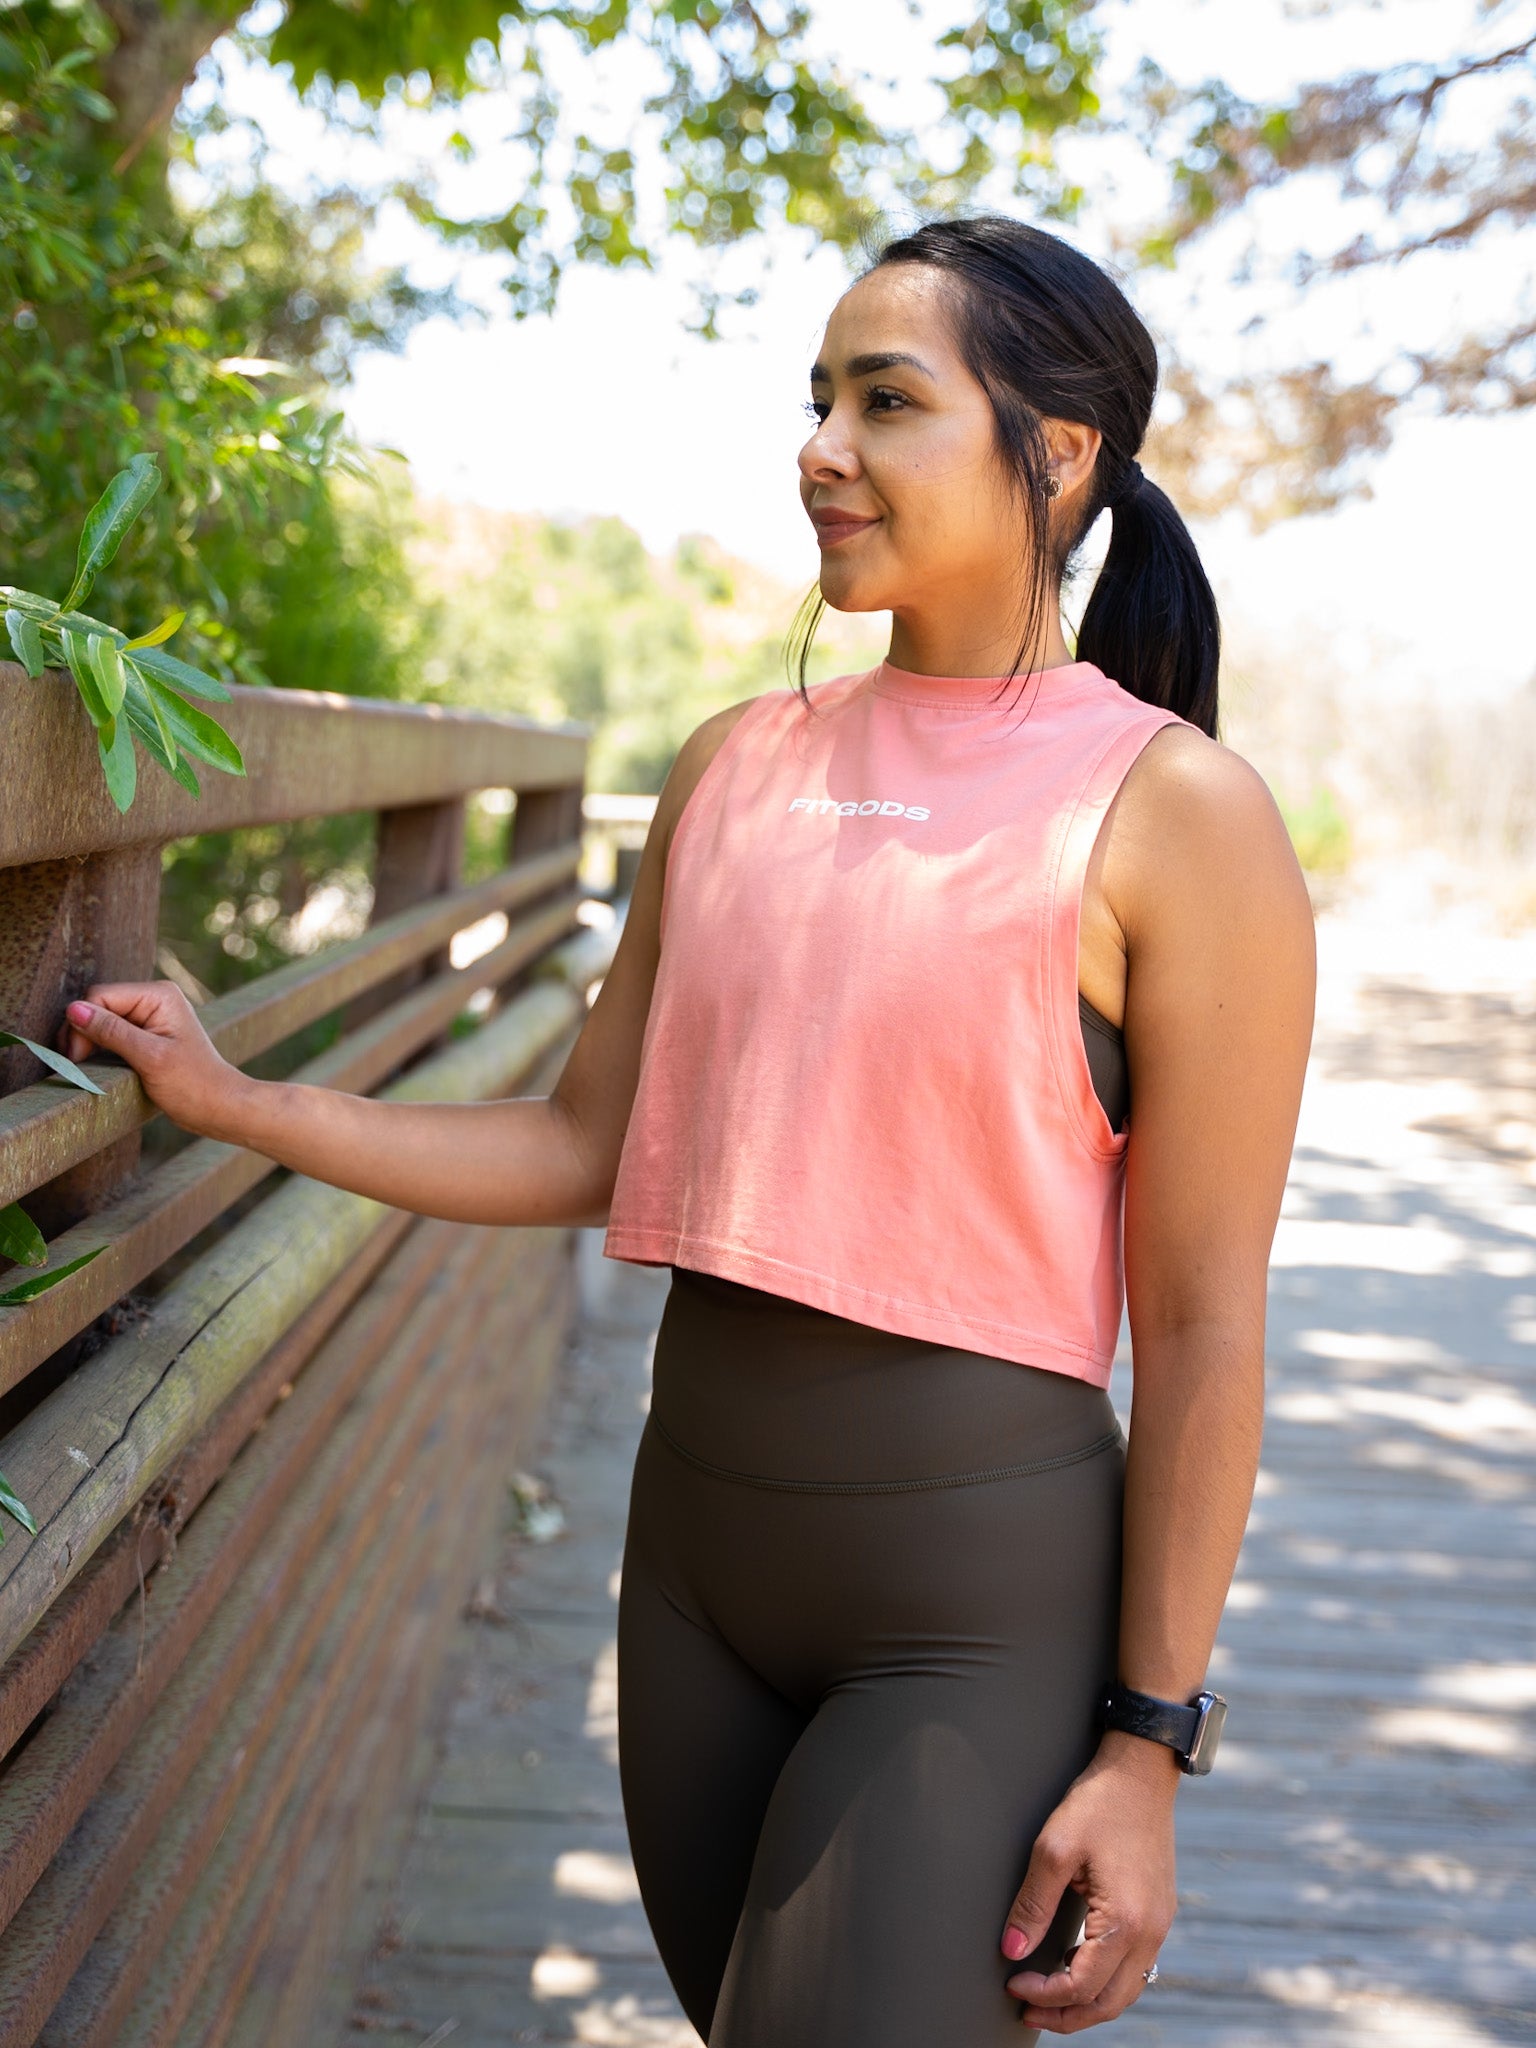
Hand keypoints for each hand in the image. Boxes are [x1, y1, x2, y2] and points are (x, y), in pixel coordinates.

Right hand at [60, 982, 253, 1142]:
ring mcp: (151, 1017)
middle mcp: (154, 999)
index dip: (81, 1023)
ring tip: (83, 1066)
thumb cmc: (193, 1084)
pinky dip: (101, 1048)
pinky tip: (95, 1064)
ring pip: (103, 1021)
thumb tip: (73, 1010)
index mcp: (159, 995)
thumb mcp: (149, 1057)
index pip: (101, 996)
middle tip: (74, 1064)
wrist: (220, 1107)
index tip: (75, 1056)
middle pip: (100, 1006)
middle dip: (83, 1032)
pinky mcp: (147, 1035)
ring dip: (89, 1042)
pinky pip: (113, 1034)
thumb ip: (111, 1031)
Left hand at [1000, 1734, 1177, 2032]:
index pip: (1082, 1985)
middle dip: (1066, 2015)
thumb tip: (1011, 1952)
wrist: (1141, 1772)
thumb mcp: (1054, 1849)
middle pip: (1109, 2003)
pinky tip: (1075, 1966)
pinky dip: (1105, 1981)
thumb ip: (1033, 1905)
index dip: (1044, 1995)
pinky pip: (1135, 1968)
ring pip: (1126, 1991)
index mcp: (1127, 1921)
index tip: (1013, 1985)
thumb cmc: (1098, 1804)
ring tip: (1047, 1997)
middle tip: (1027, 2011)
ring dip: (1087, 2003)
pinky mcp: (1159, 1914)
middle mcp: (1151, 1932)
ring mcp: (1160, 1925)